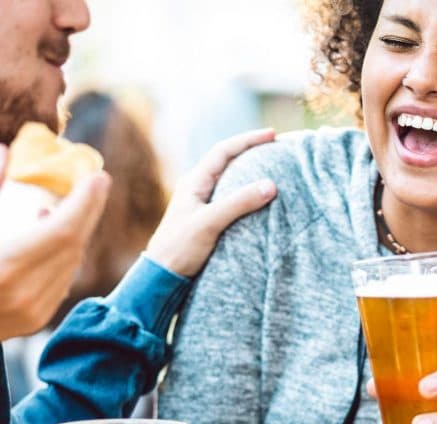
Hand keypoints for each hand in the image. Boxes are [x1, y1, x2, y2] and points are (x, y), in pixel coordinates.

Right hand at [0, 146, 109, 349]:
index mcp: (2, 265)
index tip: (96, 176)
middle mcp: (25, 291)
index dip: (85, 202)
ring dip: (77, 231)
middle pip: (74, 244)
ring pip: (72, 263)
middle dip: (89, 209)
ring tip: (68, 204)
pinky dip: (66, 255)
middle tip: (95, 180)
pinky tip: (51, 236)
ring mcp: (34, 310)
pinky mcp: (35, 320)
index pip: (62, 230)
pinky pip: (63, 281)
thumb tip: (2, 154)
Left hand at [144, 128, 278, 277]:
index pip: (223, 151)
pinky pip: (229, 197)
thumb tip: (271, 185)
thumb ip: (239, 203)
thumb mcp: (210, 223)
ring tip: (271, 167)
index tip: (272, 134)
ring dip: (248, 170)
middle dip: (250, 151)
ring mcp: (201, 203)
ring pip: (228, 179)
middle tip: (275, 146)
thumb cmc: (179, 248)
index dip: (248, 140)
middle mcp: (196, 188)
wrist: (161, 276)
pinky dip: (245, 191)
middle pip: (226, 160)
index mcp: (194, 182)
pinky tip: (258, 198)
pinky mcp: (206, 220)